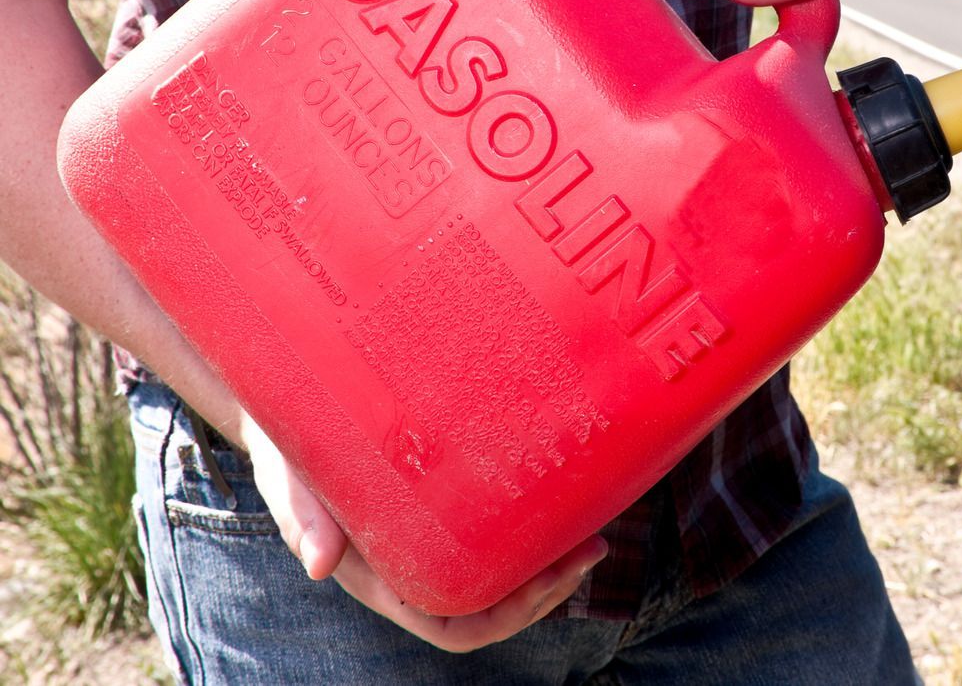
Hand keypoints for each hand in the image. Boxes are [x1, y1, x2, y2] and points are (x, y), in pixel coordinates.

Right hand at [239, 415, 607, 651]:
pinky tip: (564, 498)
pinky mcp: (446, 508)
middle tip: (592, 547)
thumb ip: (302, 519)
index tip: (553, 578)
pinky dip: (532, 529)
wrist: (289, 414)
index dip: (508, 616)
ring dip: (550, 564)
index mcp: (384, 579)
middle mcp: (415, 569)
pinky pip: (497, 536)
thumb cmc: (288, 454)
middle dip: (547, 590)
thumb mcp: (290, 482)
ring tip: (592, 531)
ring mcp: (433, 542)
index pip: (454, 626)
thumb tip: (317, 565)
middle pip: (493, 609)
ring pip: (502, 577)